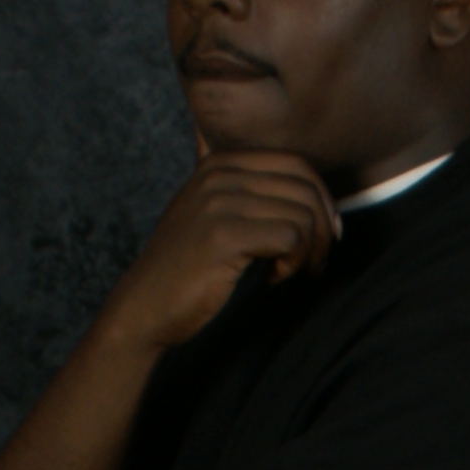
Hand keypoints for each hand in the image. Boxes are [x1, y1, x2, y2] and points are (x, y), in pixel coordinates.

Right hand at [101, 150, 339, 352]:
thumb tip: (313, 187)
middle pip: (306, 187)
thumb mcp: (214, 213)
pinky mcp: (224, 235)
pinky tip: (272, 278)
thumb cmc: (190, 267)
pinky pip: (291, 238)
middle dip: (324, 228)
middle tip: (315, 261)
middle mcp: (218, 174)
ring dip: (309, 251)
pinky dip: (293, 264)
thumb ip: (250, 192)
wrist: (145, 306)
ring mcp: (219, 202)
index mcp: (220, 163)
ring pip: (303, 214)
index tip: (323, 234)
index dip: (322, 200)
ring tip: (287, 271)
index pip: (297, 163)